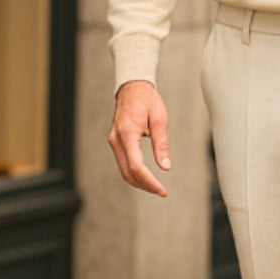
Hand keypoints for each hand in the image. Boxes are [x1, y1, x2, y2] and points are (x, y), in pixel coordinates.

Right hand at [108, 80, 171, 195]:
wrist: (132, 86)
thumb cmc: (147, 100)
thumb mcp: (159, 119)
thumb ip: (161, 144)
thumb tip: (165, 167)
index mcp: (127, 133)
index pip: (136, 166)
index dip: (149, 181)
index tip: (162, 189)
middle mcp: (116, 139)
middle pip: (127, 172)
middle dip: (144, 185)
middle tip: (161, 191)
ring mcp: (113, 140)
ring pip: (123, 169)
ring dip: (138, 181)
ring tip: (155, 187)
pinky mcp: (115, 140)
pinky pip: (122, 162)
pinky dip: (133, 172)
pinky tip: (145, 175)